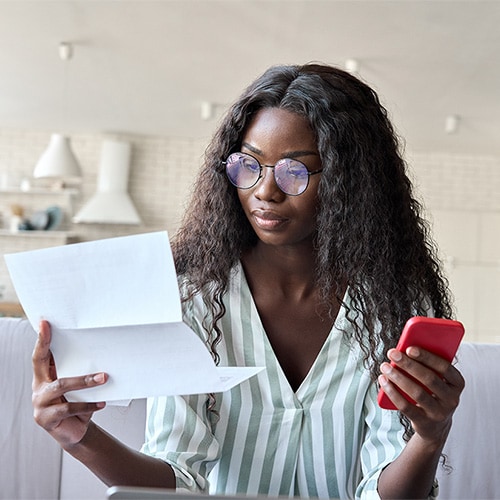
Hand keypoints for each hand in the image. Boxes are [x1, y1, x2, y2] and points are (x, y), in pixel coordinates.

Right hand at [32, 320, 107, 448]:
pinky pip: (68, 408)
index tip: (45, 323)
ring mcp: (39, 404)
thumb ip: (79, 372)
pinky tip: (101, 402)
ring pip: (61, 385)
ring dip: (85, 381)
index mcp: (44, 376)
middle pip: (42, 363)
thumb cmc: (78, 404)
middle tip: (69, 335)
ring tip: (104, 377)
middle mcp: (39, 388)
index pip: (40, 355)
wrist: (76, 432)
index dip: (41, 339)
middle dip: (51, 347)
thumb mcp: (78, 387)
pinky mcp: (46, 419)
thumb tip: (101, 353)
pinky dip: (87, 405)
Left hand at [378, 346, 464, 444]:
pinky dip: (392, 392)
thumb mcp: (437, 379)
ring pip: (417, 393)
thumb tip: (404, 349)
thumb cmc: (432, 392)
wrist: (435, 425)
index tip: (409, 348)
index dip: (427, 357)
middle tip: (392, 353)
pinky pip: (406, 407)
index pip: (445, 367)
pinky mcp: (424, 422)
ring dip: (398, 377)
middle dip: (408, 364)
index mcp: (457, 383)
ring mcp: (439, 413)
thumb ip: (427, 365)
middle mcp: (452, 399)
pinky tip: (383, 381)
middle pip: (429, 379)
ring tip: (385, 366)